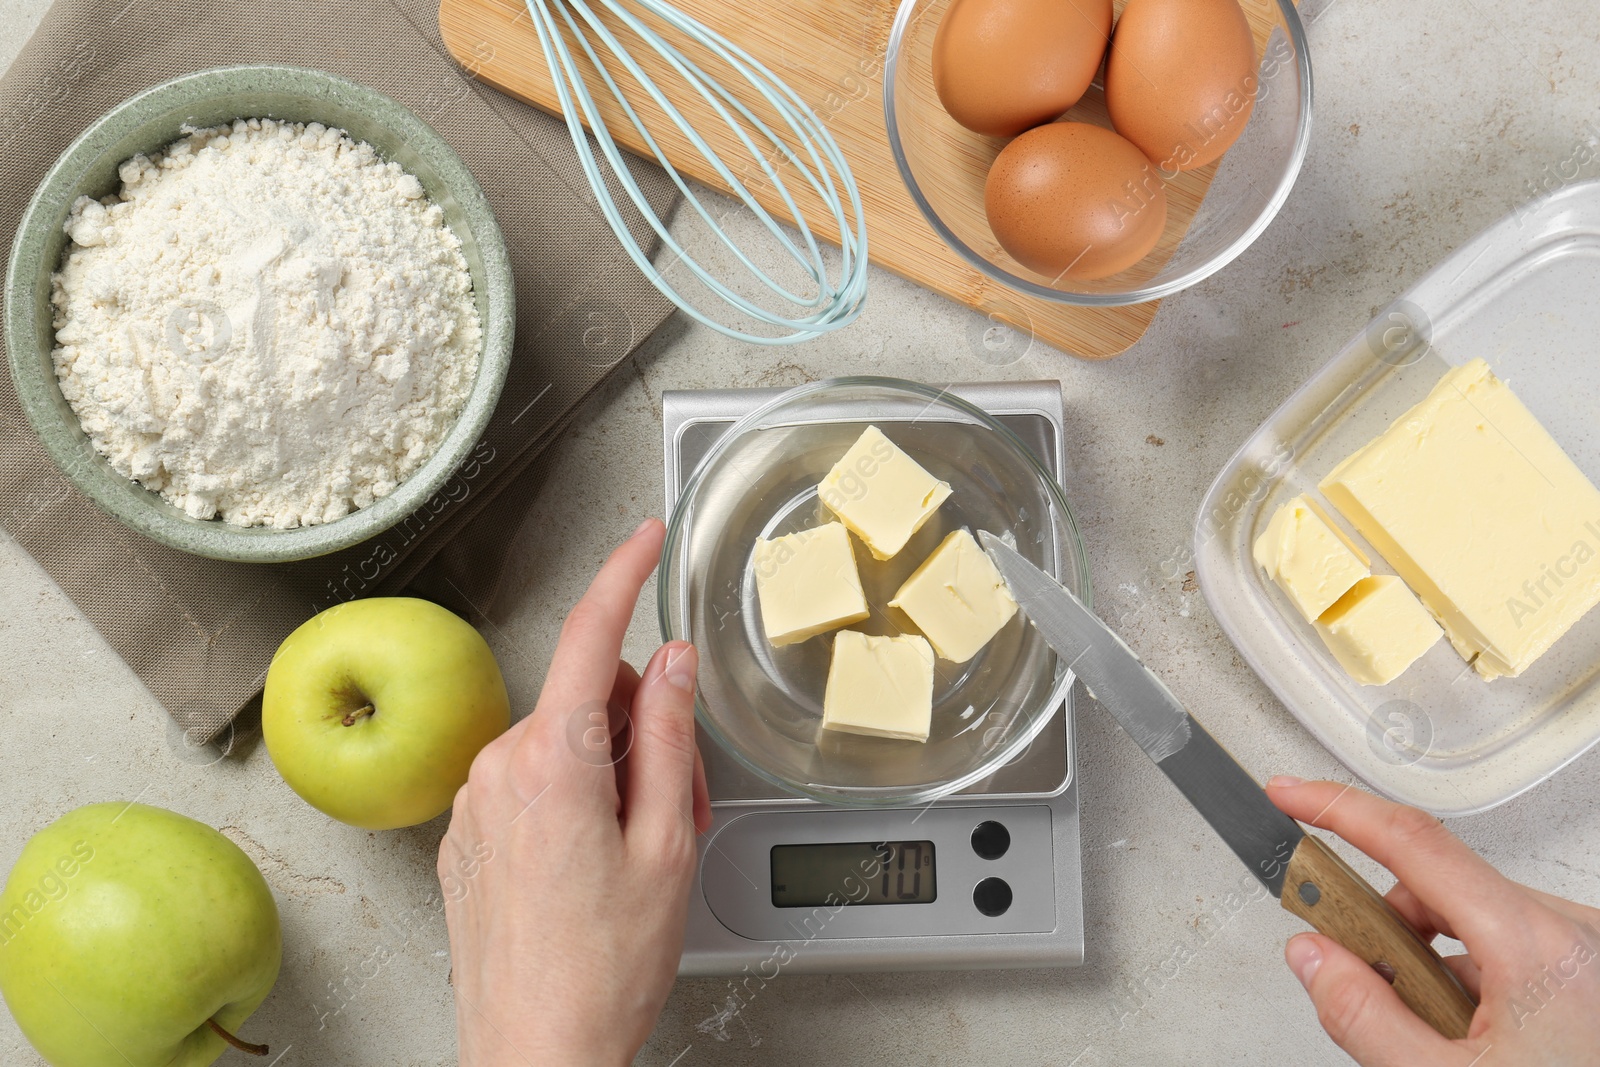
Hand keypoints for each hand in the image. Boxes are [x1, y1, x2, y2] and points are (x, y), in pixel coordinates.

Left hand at [438, 518, 711, 1066]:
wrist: (536, 1055)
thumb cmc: (603, 970)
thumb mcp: (665, 844)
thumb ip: (666, 735)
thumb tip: (668, 660)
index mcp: (551, 762)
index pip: (588, 636)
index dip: (623, 575)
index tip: (644, 537)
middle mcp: (498, 769)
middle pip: (585, 696)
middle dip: (643, 725)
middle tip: (684, 800)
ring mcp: (474, 803)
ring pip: (561, 739)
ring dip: (613, 768)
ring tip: (644, 846)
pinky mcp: (465, 836)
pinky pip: (530, 779)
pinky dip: (575, 795)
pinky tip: (599, 859)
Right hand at [1267, 777, 1599, 1066]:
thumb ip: (1362, 1016)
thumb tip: (1312, 955)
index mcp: (1536, 947)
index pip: (1416, 844)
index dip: (1340, 810)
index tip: (1290, 795)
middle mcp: (1574, 935)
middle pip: (1441, 888)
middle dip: (1382, 924)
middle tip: (1342, 967)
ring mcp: (1588, 953)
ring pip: (1474, 922)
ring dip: (1429, 961)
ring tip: (1431, 1036)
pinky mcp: (1591, 974)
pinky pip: (1508, 948)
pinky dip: (1469, 980)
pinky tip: (1469, 1037)